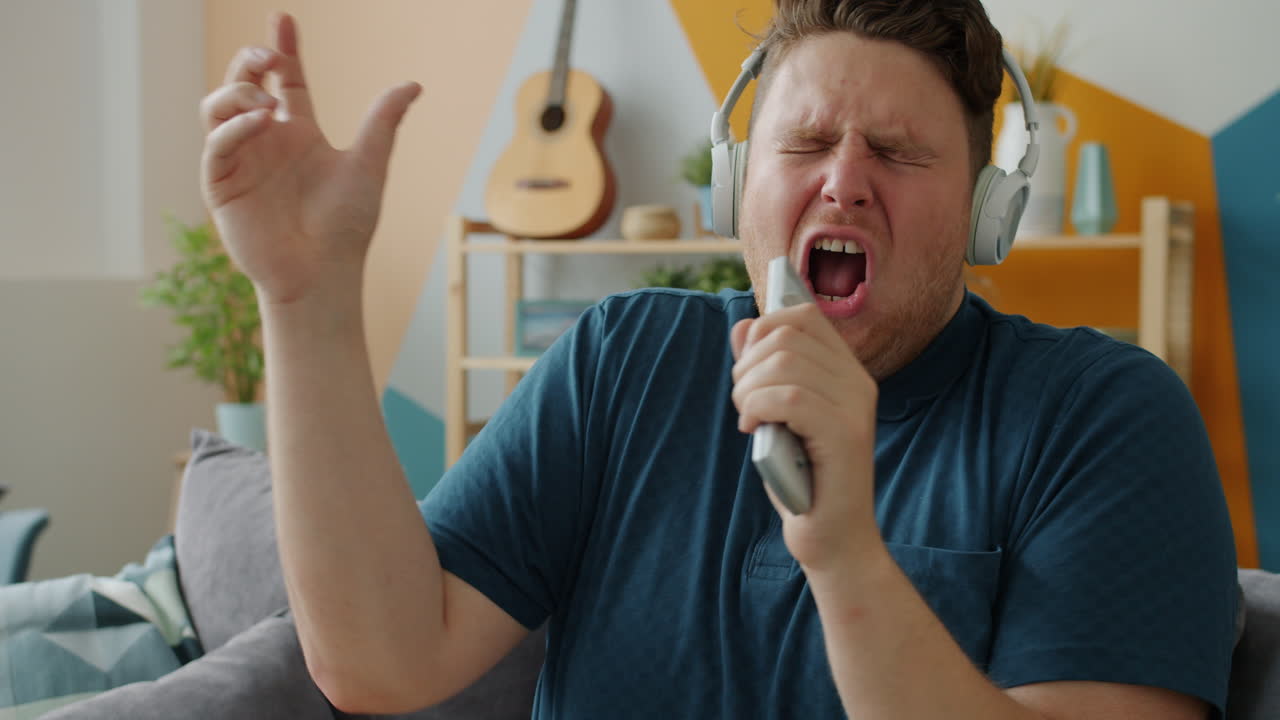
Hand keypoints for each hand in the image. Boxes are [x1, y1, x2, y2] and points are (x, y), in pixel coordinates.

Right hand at [199, 12, 421, 305]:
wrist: (324, 273)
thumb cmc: (347, 226)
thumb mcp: (368, 165)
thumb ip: (383, 122)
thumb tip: (413, 85)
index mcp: (298, 134)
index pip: (287, 81)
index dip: (284, 49)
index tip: (284, 19)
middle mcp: (266, 142)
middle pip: (245, 85)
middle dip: (251, 61)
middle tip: (269, 55)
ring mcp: (241, 161)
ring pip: (219, 107)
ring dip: (237, 92)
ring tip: (266, 99)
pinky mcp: (222, 185)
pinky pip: (217, 145)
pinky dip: (234, 128)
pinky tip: (260, 121)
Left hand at [730, 305, 880, 572]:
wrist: (832, 537)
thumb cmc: (801, 477)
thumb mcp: (776, 414)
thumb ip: (763, 369)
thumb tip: (744, 326)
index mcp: (847, 372)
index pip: (803, 315)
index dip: (763, 331)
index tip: (748, 370)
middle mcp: (858, 382)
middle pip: (786, 334)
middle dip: (748, 365)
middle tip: (745, 404)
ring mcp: (856, 407)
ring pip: (784, 363)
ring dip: (748, 389)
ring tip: (749, 418)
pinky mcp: (845, 435)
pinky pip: (788, 397)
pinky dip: (758, 407)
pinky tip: (753, 429)